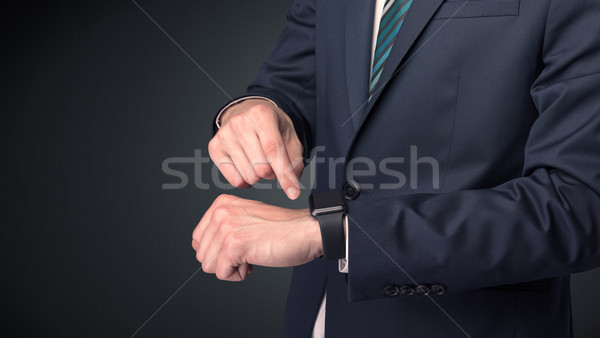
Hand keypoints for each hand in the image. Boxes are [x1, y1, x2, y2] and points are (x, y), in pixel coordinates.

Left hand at [191, 194, 322, 280]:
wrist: (306, 231)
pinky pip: (222, 273)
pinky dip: (238, 275)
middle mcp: (221, 213)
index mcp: (221, 204)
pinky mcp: (234, 245)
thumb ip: (224, 226)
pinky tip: (253, 261)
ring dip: (231, 268)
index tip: (239, 245)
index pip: (198, 238)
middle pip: (202, 254)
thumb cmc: (283, 228)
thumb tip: (203, 248)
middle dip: (224, 260)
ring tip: (251, 255)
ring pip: (209, 265)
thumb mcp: (246, 217)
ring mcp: (226, 228)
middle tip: (248, 251)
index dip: (218, 250)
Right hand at [209, 99, 303, 198]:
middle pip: (261, 168)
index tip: (293, 194)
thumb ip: (294, 162)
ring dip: (259, 176)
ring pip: (249, 176)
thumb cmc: (271, 128)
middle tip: (272, 163)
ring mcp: (224, 135)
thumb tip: (291, 189)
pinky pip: (235, 180)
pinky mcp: (214, 148)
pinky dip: (245, 180)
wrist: (247, 114)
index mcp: (261, 114)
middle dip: (272, 173)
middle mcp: (239, 123)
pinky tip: (246, 166)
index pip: (274, 150)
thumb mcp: (290, 138)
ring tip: (258, 161)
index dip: (285, 175)